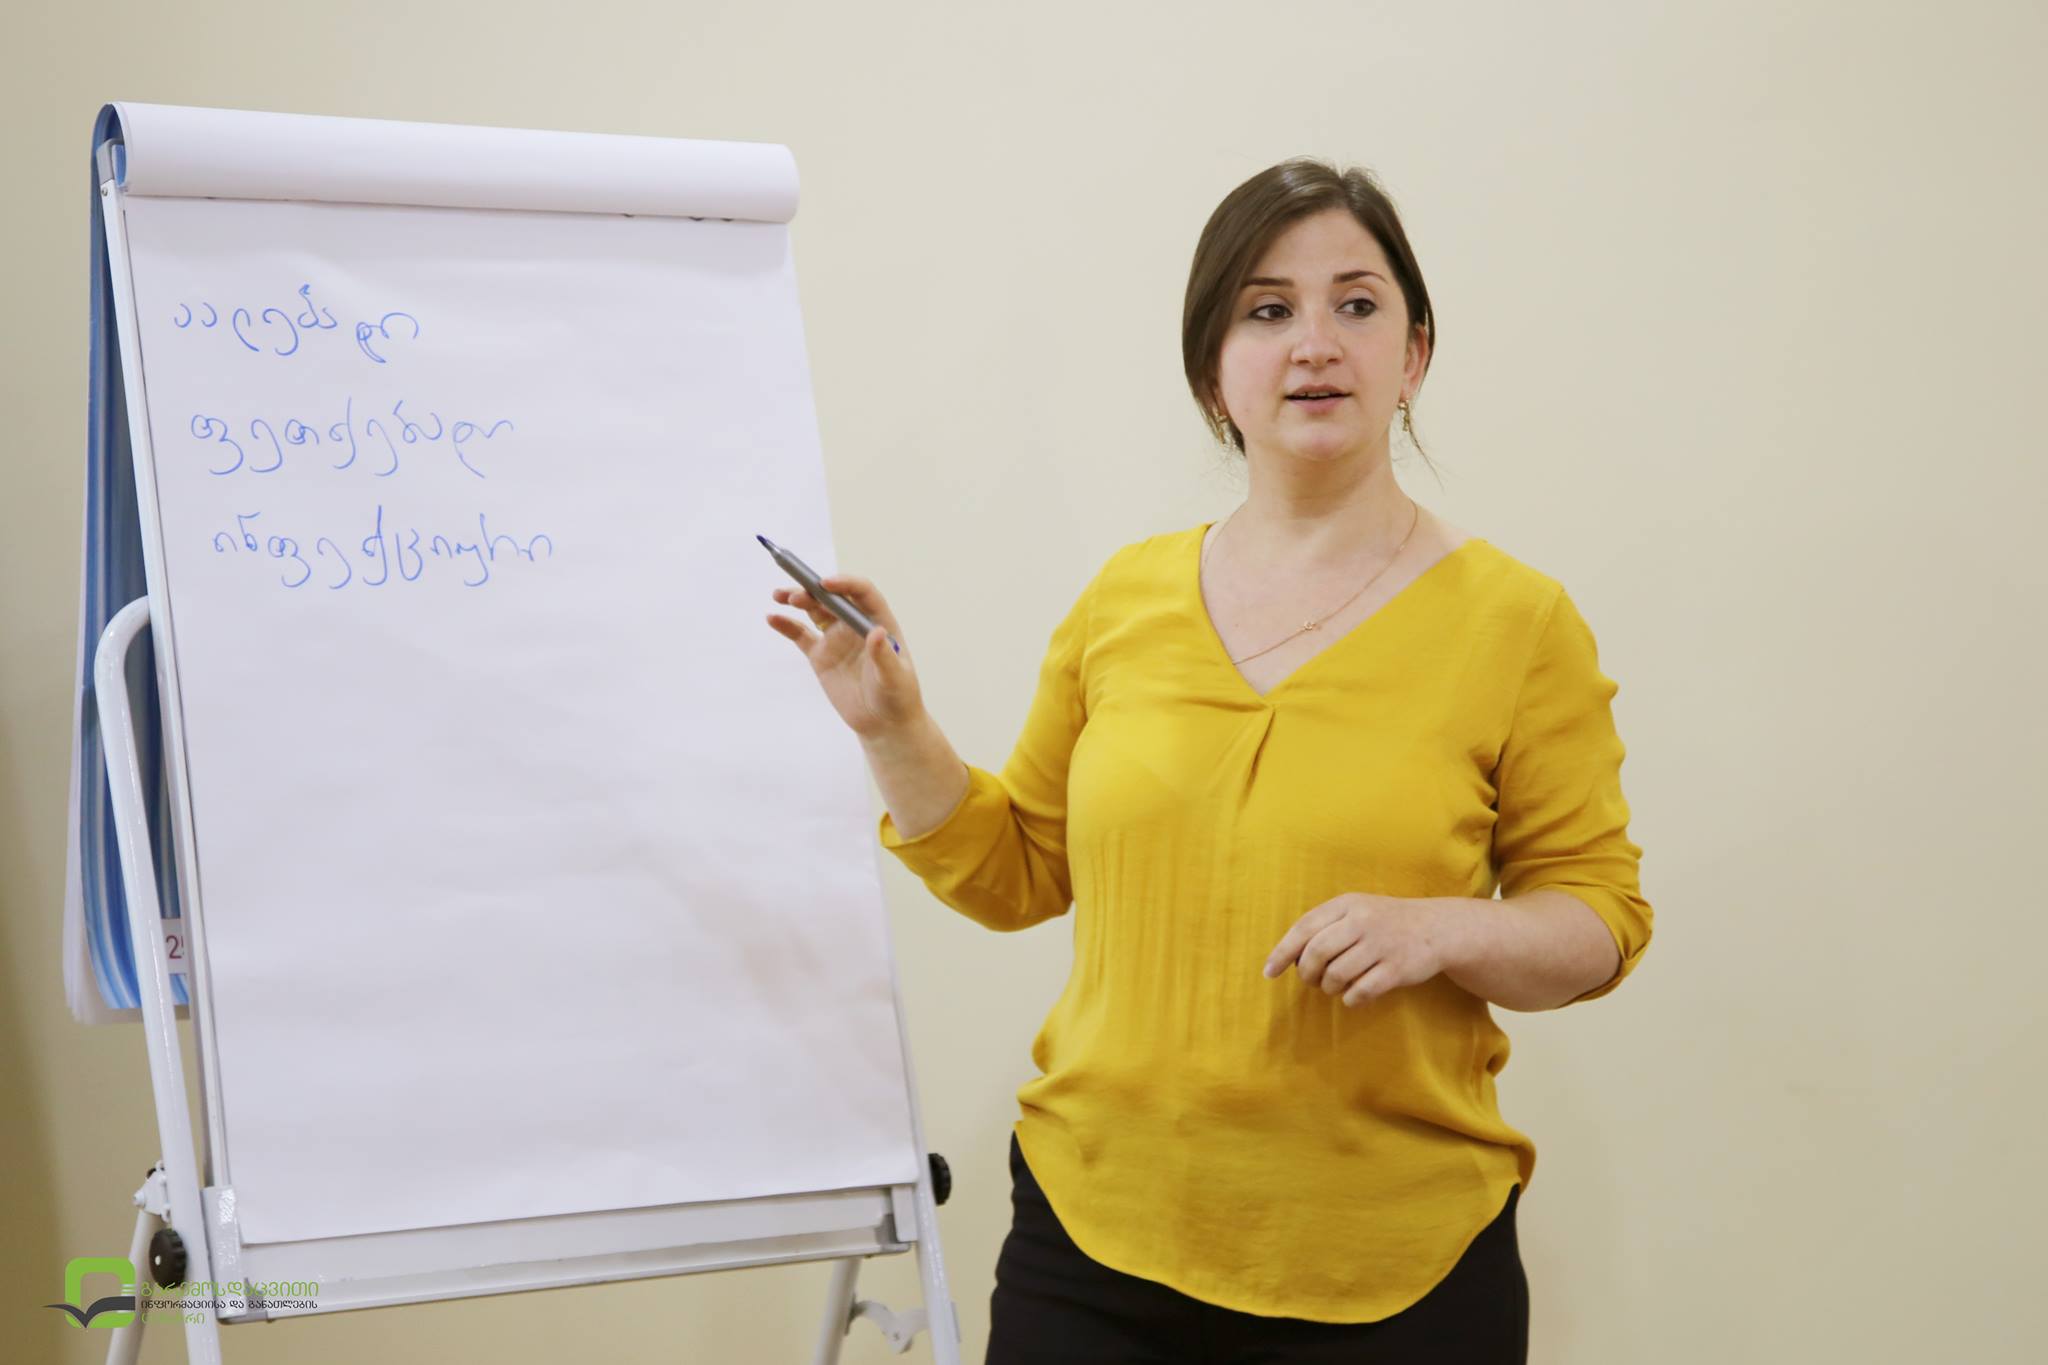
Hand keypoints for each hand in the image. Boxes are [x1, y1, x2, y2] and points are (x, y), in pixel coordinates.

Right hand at [766, 575, 924, 737]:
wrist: (882, 722)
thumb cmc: (897, 697)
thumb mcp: (895, 678)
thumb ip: (885, 656)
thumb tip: (877, 632)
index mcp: (879, 621)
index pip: (862, 593)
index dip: (845, 584)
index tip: (825, 583)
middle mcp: (855, 624)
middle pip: (833, 597)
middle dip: (813, 590)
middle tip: (795, 594)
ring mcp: (836, 638)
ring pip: (815, 610)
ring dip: (798, 599)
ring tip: (779, 596)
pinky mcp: (821, 655)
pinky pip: (800, 634)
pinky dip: (786, 625)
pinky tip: (772, 618)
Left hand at [1262, 893, 1449, 1006]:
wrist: (1436, 928)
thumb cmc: (1384, 922)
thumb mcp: (1355, 911)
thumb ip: (1324, 927)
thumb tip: (1290, 959)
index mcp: (1347, 904)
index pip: (1304, 928)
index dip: (1282, 952)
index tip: (1269, 972)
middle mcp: (1363, 921)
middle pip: (1317, 953)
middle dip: (1306, 973)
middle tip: (1311, 980)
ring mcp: (1381, 945)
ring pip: (1336, 975)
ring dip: (1328, 987)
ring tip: (1334, 986)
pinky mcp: (1397, 969)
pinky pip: (1360, 991)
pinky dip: (1350, 998)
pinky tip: (1354, 995)